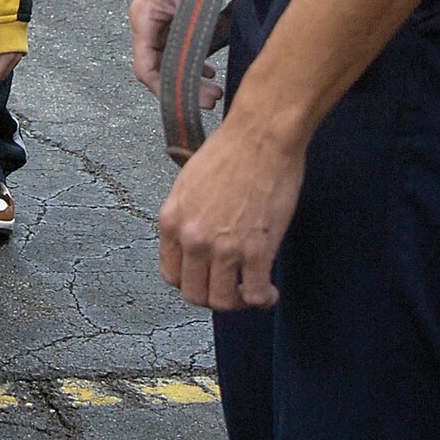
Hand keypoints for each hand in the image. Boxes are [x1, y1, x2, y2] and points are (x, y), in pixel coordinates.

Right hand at [130, 0, 222, 107]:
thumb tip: (192, 69)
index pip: (145, 69)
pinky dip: (191, 60)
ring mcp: (158, 17)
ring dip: (188, 75)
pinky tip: (208, 69)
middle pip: (157, 67)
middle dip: (182, 87)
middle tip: (210, 99)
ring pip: (168, 59)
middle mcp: (146, 21)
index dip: (166, 90)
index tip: (191, 101)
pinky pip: (176, 45)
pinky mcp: (170, 12)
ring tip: (212, 89)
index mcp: (143, 18)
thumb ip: (189, 34)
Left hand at [157, 116, 304, 310]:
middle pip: (194, 294)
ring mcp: (223, 248)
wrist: (262, 136)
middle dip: (212, 296)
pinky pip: (255, 294)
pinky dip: (263, 300)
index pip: (170, 273)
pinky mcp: (256, 251)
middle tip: (230, 289)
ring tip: (251, 293)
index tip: (205, 278)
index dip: (190, 281)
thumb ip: (187, 216)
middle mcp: (192, 239)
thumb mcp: (189, 182)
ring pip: (222, 301)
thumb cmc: (231, 149)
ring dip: (237, 303)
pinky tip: (270, 293)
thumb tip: (194, 239)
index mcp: (172, 220)